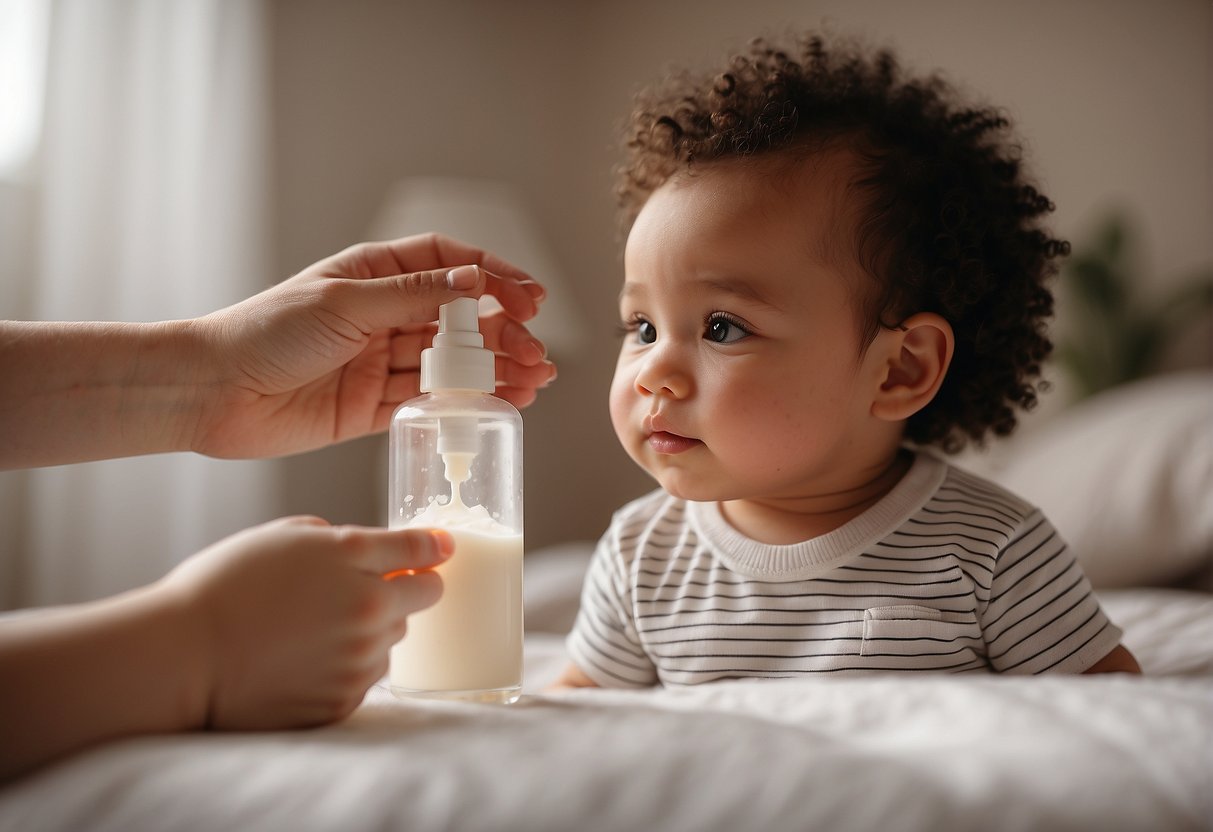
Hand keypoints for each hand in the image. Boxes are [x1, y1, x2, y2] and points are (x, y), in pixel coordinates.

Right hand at [164, 516, 452, 728]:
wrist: (182, 657)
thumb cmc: (222, 589)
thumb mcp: (280, 537)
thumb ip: (336, 539)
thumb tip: (364, 550)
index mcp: (353, 559)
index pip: (421, 551)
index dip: (435, 548)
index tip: (443, 549)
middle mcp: (369, 609)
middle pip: (425, 597)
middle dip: (402, 590)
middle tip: (361, 592)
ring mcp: (359, 659)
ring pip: (392, 639)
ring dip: (371, 631)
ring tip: (315, 631)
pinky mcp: (343, 700)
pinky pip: (366, 678)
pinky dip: (347, 668)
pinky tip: (304, 661)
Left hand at [190, 233, 556, 458]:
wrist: (213, 392)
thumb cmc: (266, 332)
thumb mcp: (346, 302)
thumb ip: (413, 295)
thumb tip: (474, 282)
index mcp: (374, 275)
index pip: (448, 266)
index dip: (493, 277)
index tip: (530, 296)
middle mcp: (382, 316)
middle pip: (459, 320)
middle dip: (503, 333)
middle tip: (536, 352)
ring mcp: (380, 362)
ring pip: (451, 364)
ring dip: (494, 371)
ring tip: (535, 380)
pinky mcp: (373, 406)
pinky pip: (430, 402)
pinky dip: (465, 404)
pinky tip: (499, 404)